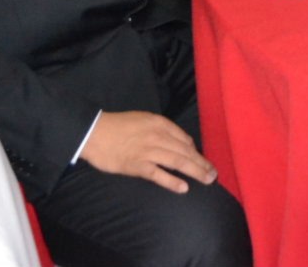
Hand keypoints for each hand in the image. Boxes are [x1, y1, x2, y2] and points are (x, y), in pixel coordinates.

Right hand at [79, 111, 214, 193]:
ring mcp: (147, 151)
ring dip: (195, 171)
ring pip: (178, 162)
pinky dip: (172, 181)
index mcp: (159, 123)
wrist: (93, 132)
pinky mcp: (136, 166)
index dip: (196, 152)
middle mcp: (157, 136)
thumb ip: (161, 130)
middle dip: (202, 163)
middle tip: (213, 174)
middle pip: (186, 151)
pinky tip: (184, 188)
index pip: (184, 139)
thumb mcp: (144, 120)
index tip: (202, 161)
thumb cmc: (118, 126)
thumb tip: (180, 143)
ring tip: (207, 179)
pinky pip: (158, 175)